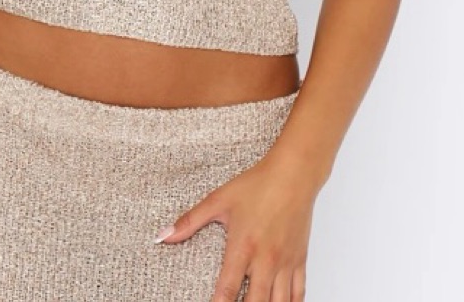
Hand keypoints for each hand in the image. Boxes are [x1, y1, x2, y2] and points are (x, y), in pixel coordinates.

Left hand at [154, 156, 316, 300]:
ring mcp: (285, 263)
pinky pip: (299, 294)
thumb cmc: (257, 184)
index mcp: (243, 246)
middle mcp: (266, 259)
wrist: (293, 174)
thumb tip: (164, 236)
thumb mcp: (219, 199)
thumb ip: (190, 221)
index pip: (227, 289)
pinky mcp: (300, 260)